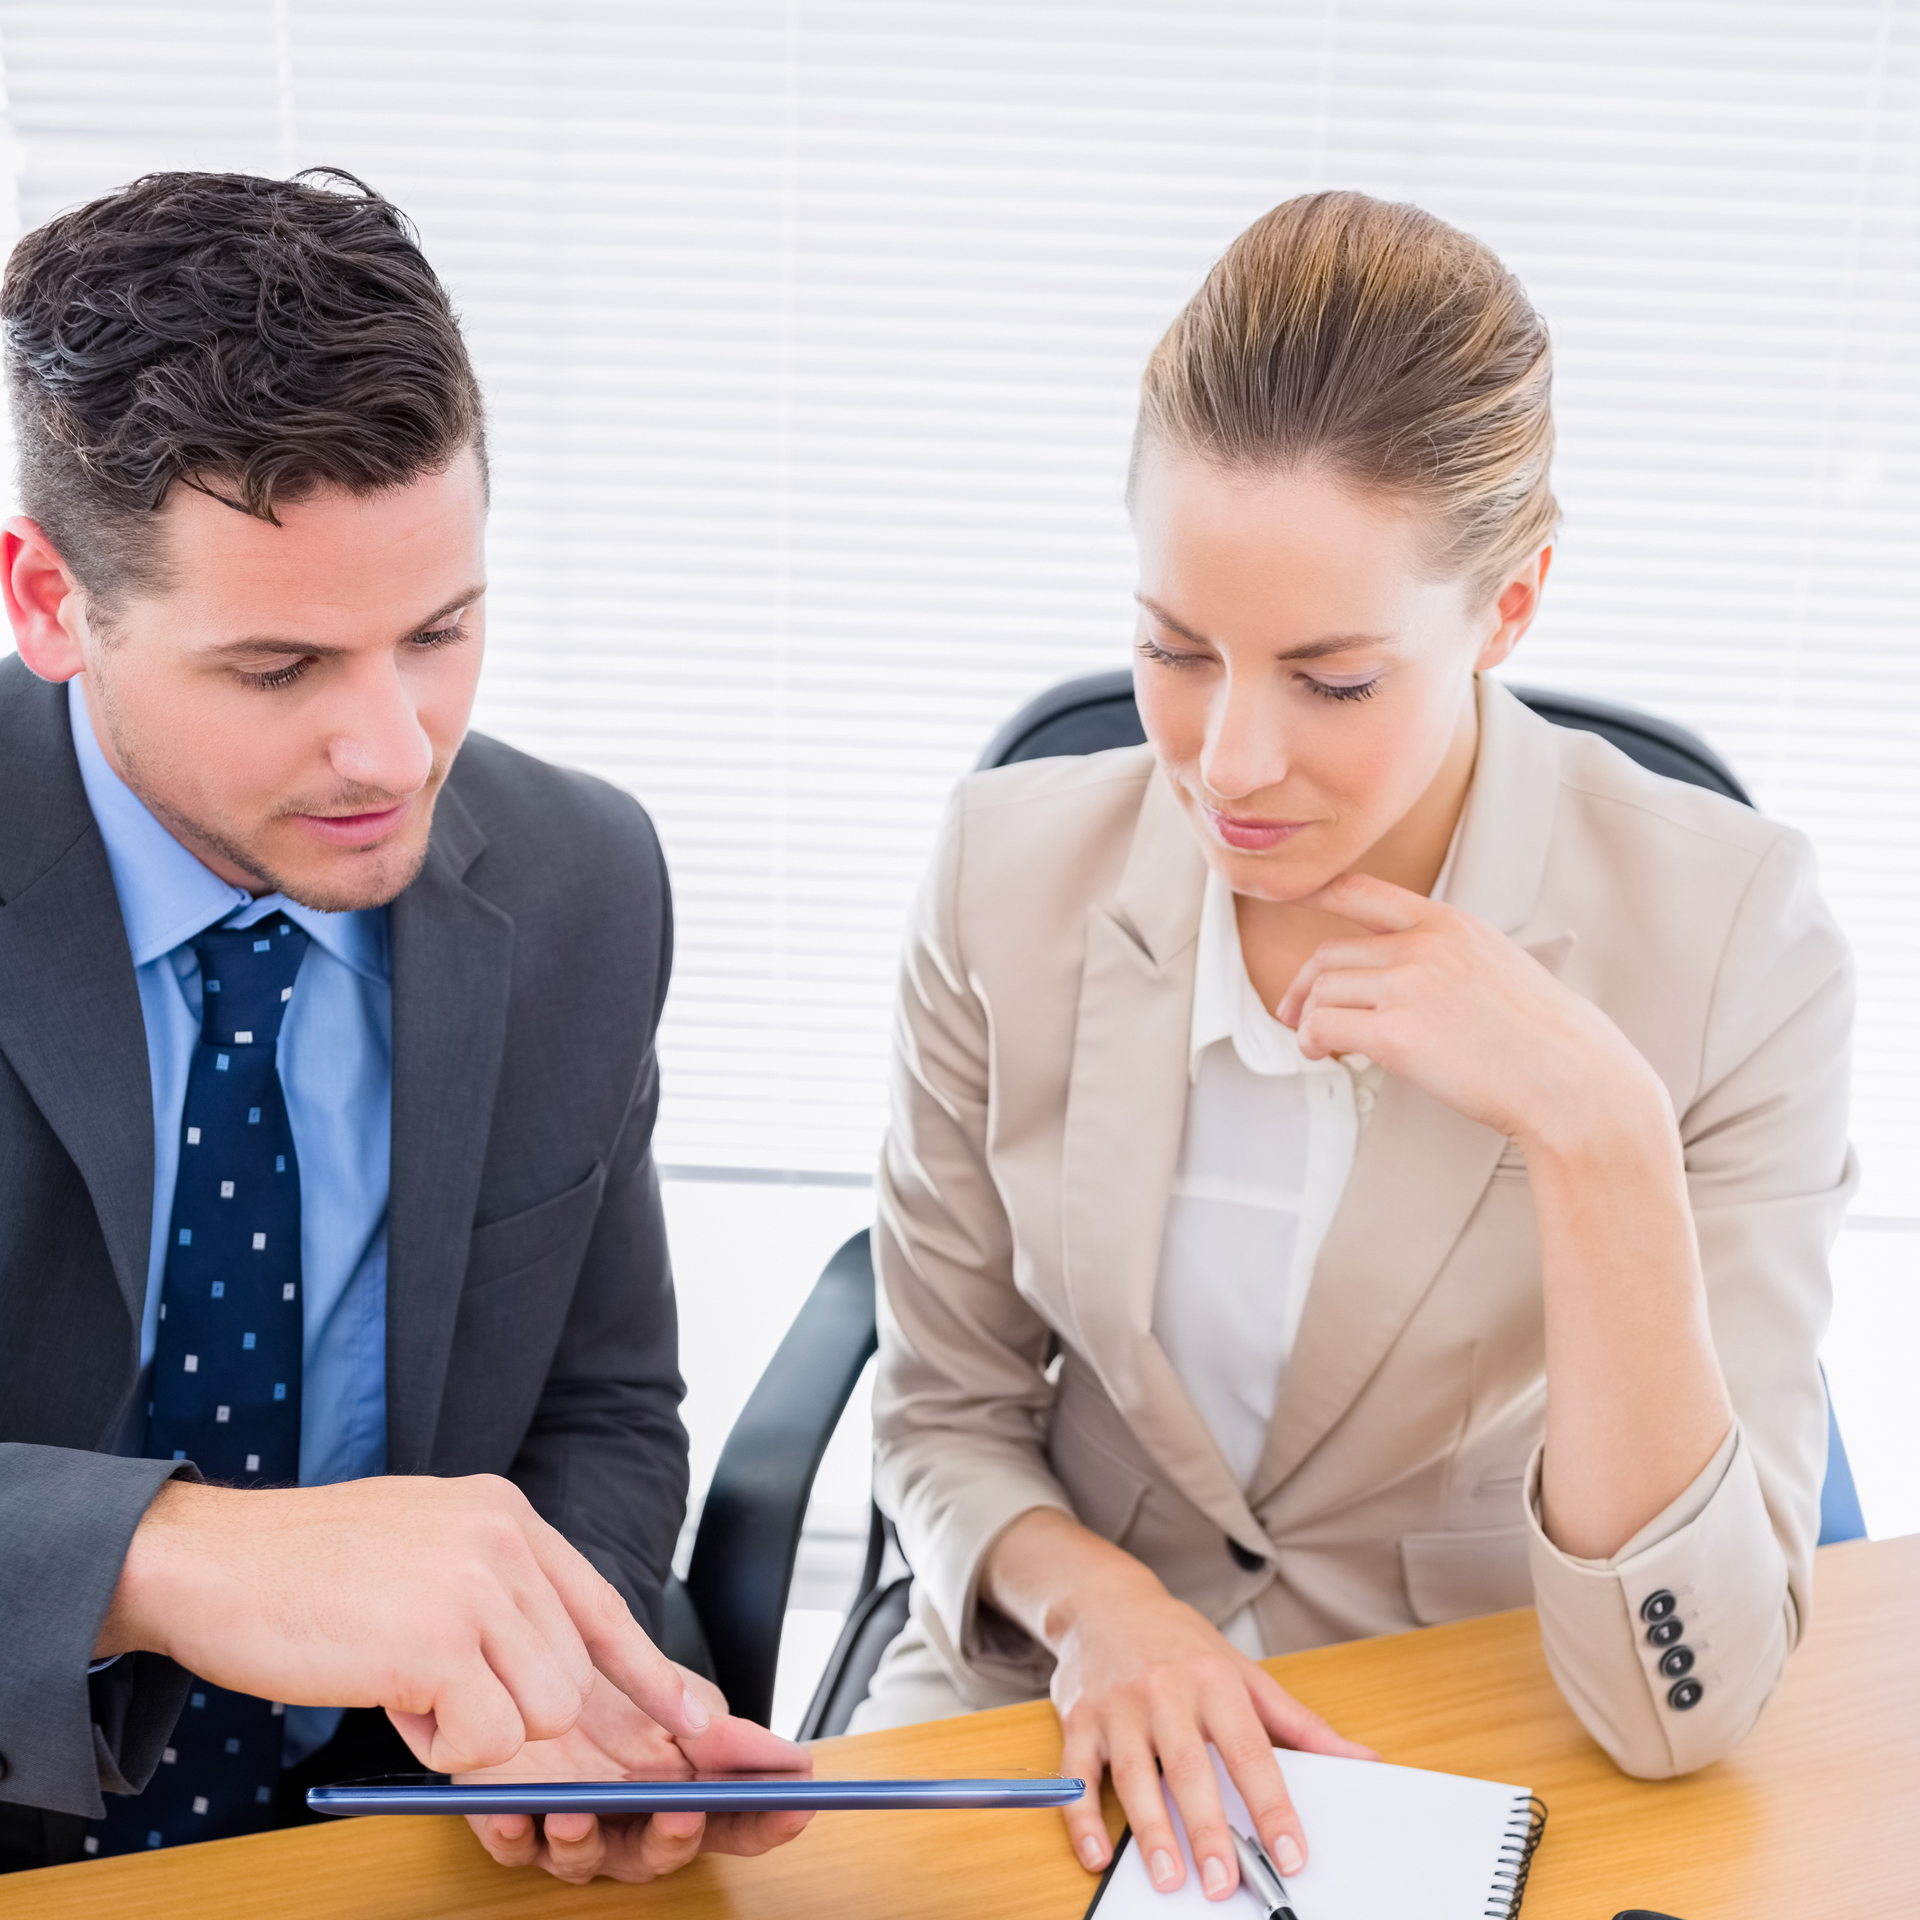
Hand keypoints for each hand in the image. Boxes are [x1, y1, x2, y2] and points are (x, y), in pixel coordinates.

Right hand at [97, 1473, 708, 1772]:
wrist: (211, 1560)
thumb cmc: (307, 1572)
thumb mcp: (426, 1551)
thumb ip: (495, 1597)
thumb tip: (562, 1685)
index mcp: (506, 1516)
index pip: (605, 1608)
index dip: (651, 1676)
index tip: (697, 1724)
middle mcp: (505, 1540)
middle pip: (574, 1681)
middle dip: (512, 1714)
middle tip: (436, 1694)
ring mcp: (476, 1585)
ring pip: (539, 1714)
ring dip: (470, 1729)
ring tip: (403, 1684)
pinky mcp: (438, 1640)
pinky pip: (483, 1741)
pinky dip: (436, 1744)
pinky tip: (386, 1694)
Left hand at [463, 1666, 813, 1884]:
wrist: (548, 1659)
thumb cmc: (621, 1687)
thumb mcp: (680, 1697)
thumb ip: (725, 1735)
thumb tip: (793, 1761)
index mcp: (681, 1795)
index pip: (735, 1824)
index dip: (768, 1823)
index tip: (796, 1810)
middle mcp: (631, 1822)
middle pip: (661, 1852)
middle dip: (673, 1838)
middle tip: (681, 1812)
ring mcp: (575, 1827)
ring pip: (583, 1858)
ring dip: (581, 1841)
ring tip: (573, 1812)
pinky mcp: (515, 1822)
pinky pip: (512, 1844)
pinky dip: (511, 1834)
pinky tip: (511, 1813)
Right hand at [1051, 1572, 1373, 1899]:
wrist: (1105, 1599)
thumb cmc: (1180, 1644)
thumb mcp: (1244, 1672)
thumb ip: (1299, 1724)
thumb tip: (1361, 1760)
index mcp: (1214, 1682)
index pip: (1250, 1752)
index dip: (1272, 1807)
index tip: (1291, 1853)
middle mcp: (1165, 1692)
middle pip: (1189, 1768)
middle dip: (1207, 1830)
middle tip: (1224, 1883)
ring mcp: (1118, 1706)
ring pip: (1134, 1775)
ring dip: (1151, 1831)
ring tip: (1170, 1878)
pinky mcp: (1078, 1718)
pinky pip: (1077, 1772)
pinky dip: (1081, 1815)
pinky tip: (1096, 1853)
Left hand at [1274, 871, 1665, 1155]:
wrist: (1572, 1080)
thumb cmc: (1545, 1039)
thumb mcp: (1499, 967)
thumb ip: (1447, 958)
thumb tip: (1400, 977)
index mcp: (1450, 923)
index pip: (1363, 891)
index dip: (1318, 894)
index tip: (1294, 904)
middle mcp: (1424, 945)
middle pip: (1331, 954)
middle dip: (1306, 985)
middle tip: (1296, 1011)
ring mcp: (1408, 986)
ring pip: (1322, 993)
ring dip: (1309, 1020)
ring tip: (1317, 1046)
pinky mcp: (1394, 1033)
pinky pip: (1324, 1027)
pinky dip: (1312, 1042)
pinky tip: (1323, 1056)